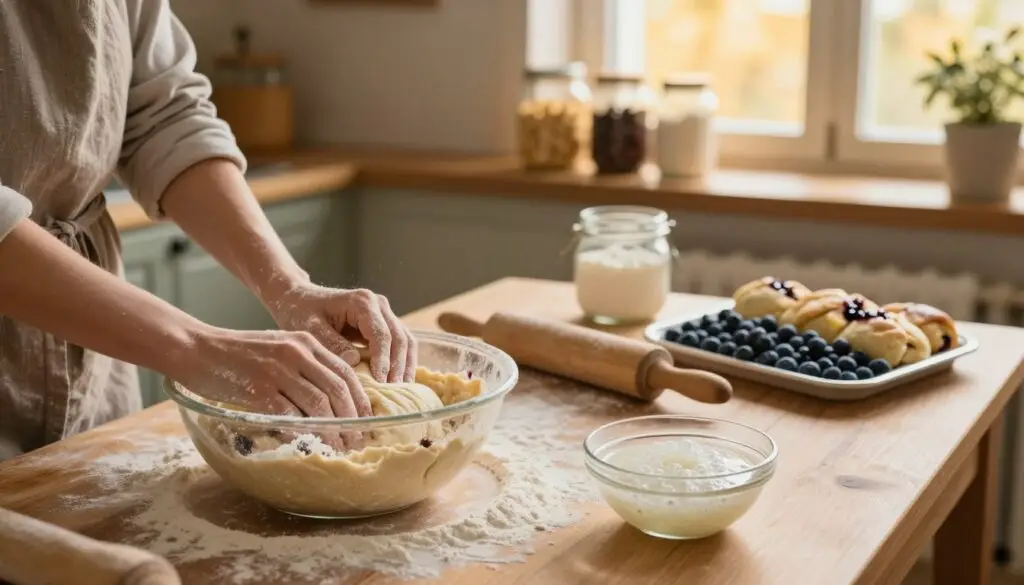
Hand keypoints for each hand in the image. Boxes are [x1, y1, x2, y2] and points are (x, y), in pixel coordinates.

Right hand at [169, 326, 372, 448]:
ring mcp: (279, 372)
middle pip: (338, 390)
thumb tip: (328, 397)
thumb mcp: (278, 348)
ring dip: (334, 432)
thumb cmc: (236, 353)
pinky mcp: (259, 391)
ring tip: (339, 449)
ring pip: (319, 406)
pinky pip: (290, 417)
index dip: (360, 399)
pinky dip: (304, 434)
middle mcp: (297, 354)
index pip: (345, 372)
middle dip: (353, 419)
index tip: (366, 420)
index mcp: (305, 342)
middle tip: (358, 441)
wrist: (196, 349)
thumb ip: (303, 365)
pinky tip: (310, 447)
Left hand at [265, 284, 416, 382]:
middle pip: (400, 338)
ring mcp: (384, 314)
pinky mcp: (384, 324)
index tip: (380, 383)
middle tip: (394, 392)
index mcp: (362, 302)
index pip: (381, 334)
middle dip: (398, 367)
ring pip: (406, 341)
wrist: (299, 299)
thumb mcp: (310, 328)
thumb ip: (332, 343)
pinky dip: (402, 363)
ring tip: (400, 391)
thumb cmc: (302, 312)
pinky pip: (400, 344)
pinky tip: (397, 383)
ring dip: (405, 366)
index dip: (383, 360)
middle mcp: (379, 305)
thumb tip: (354, 362)